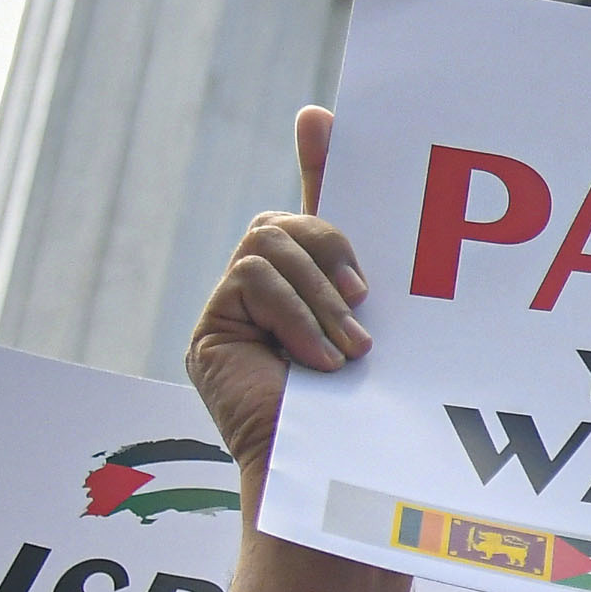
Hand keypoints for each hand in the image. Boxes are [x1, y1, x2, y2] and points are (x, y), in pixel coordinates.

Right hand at [185, 108, 373, 488]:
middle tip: (366, 306)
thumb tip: (346, 164)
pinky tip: (315, 359)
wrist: (334, 472)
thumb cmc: (368, 404)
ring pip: (268, 247)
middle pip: (287, 224)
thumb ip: (362, 253)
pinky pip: (251, 280)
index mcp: (315, 284)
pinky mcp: (212, 329)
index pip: (314, 211)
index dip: (316, 159)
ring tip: (348, 350)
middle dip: (331, 253)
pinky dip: (293, 316)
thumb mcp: (378, 314)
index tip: (320, 120)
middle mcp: (269, 289)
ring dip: (318, 298)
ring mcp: (235, 308)